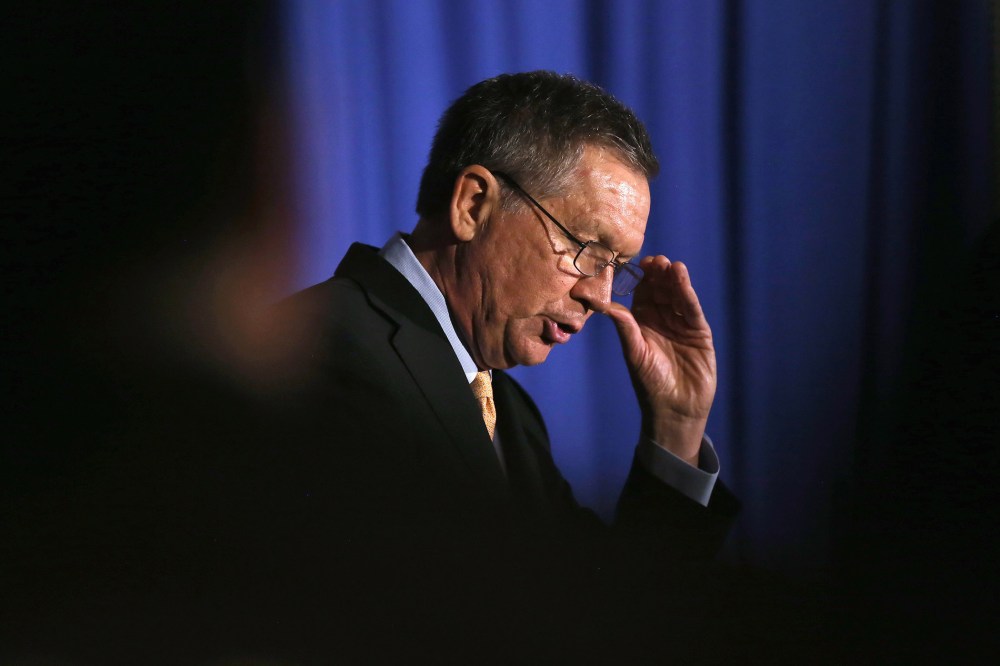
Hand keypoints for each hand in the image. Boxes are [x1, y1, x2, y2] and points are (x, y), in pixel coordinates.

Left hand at [604, 256, 716, 465]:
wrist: (675, 410)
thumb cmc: (649, 384)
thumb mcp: (635, 353)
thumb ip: (625, 327)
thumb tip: (604, 305)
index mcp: (642, 323)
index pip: (642, 295)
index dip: (640, 279)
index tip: (636, 263)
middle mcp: (662, 320)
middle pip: (661, 291)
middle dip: (658, 275)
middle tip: (655, 260)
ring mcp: (682, 325)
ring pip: (677, 297)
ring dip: (674, 281)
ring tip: (670, 265)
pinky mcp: (699, 333)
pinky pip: (692, 310)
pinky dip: (688, 294)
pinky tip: (682, 278)